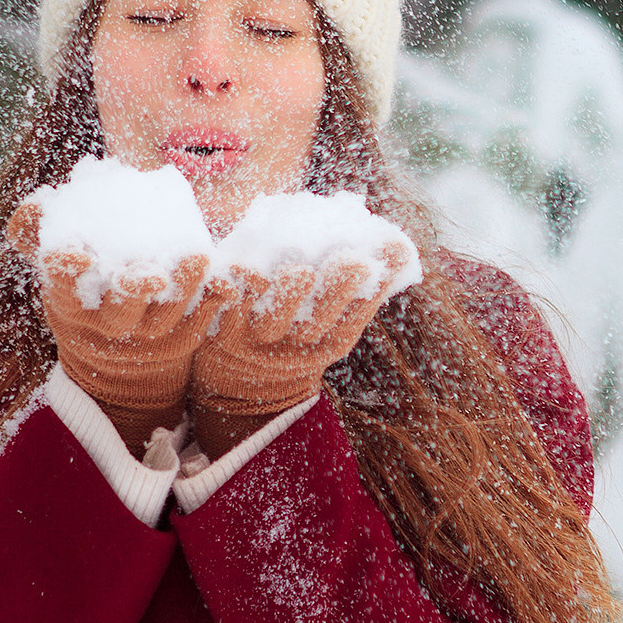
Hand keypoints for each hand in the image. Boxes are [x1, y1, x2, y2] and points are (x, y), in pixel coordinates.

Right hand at [9, 202, 228, 453]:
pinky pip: (201, 321)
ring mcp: (149, 335)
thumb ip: (40, 233)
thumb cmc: (83, 293)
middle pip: (121, 313)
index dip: (67, 273)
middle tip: (149, 273)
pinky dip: (213, 302)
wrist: (118, 356)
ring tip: (197, 259)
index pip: (65, 290)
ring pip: (168, 315)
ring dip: (183, 288)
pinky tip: (225, 281)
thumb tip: (39, 202)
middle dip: (134, 294)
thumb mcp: (57, 267)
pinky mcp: (182, 338)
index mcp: (73, 306)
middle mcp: (110, 325)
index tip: (77, 254)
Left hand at [187, 248, 412, 457]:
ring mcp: (257, 339)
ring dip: (288, 296)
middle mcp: (296, 343)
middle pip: (319, 322)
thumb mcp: (331, 317)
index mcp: (328, 338)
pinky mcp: (221, 332)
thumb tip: (401, 247)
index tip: (392, 252)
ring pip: (274, 321)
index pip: (355, 314)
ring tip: (301, 271)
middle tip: (355, 262)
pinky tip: (238, 267)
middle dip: (338, 292)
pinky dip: (229, 293)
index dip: (373, 288)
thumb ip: (356, 286)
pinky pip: (224, 314)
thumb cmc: (295, 327)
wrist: (239, 374)